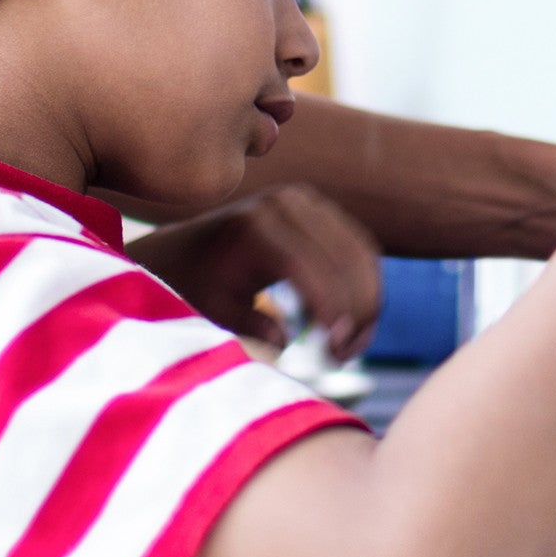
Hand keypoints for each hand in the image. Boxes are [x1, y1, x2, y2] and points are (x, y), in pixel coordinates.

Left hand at [131, 181, 384, 361]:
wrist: (187, 248)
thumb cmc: (197, 285)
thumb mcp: (215, 309)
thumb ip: (250, 325)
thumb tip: (287, 342)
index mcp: (255, 227)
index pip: (307, 265)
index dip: (330, 306)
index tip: (337, 348)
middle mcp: (287, 204)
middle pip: (345, 256)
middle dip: (358, 309)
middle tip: (347, 354)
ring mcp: (308, 202)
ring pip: (360, 252)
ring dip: (368, 300)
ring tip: (354, 345)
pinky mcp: (322, 210)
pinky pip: (358, 247)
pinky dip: (364, 285)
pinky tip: (355, 321)